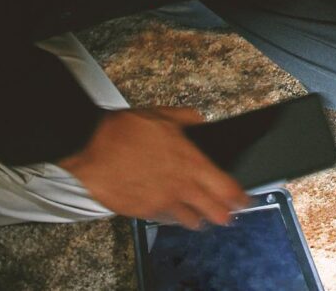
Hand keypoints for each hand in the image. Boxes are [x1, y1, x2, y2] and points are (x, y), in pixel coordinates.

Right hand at [58, 107, 247, 227]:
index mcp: (190, 162)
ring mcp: (161, 203)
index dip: (240, 198)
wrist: (89, 146)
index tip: (245, 200)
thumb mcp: (163, 115)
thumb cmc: (125, 130)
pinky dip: (171, 216)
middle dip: (225, 214)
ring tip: (200, 213)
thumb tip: (201, 121)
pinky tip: (171, 209)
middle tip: (228, 213)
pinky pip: (165, 219)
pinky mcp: (142, 212)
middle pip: (215, 212)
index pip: (226, 188)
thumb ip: (189, 119)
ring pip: (191, 221)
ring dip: (198, 217)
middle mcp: (180, 187)